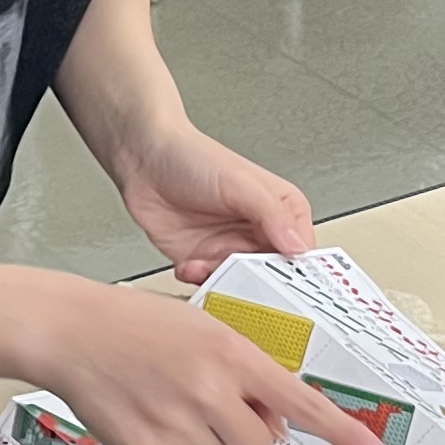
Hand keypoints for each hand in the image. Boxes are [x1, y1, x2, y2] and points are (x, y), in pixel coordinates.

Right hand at [25, 272, 387, 444]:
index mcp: (232, 354)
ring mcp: (180, 424)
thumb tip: (274, 414)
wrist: (72, 331)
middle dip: (247, 430)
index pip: (302, 403)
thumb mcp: (205, 326)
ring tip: (171, 404)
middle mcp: (212, 391)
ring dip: (208, 442)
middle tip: (213, 403)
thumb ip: (245, 368)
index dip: (344, 435)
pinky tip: (154, 422)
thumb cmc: (134, 323)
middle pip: (263, 442)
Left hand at [106, 120, 317, 285]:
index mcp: (280, 211)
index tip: (287, 287)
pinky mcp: (200, 261)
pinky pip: (207, 285)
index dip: (297, 273)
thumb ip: (273, 215)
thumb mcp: (241, 182)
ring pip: (239, 285)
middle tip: (242, 285)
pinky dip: (198, 282)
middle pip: (271, 277)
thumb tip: (298, 247)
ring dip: (223, 283)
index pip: (301, 253)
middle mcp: (257, 232)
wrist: (143, 157)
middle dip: (255, 284)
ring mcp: (228, 248)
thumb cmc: (193, 157)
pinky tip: (189, 266)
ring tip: (207, 266)